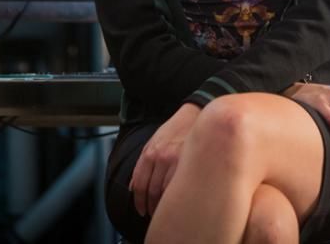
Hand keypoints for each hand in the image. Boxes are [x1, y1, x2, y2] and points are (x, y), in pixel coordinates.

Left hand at [130, 102, 199, 216]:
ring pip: (165, 191)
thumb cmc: (176, 130)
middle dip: (150, 206)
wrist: (197, 115)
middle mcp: (161, 156)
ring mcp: (176, 159)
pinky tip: (177, 201)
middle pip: (151, 190)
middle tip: (152, 214)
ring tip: (165, 211)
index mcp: (150, 152)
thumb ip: (142, 164)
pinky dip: (176, 197)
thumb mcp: (154, 142)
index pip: (139, 184)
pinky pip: (180, 186)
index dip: (139, 202)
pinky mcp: (191, 161)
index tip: (141, 210)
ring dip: (163, 205)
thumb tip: (132, 187)